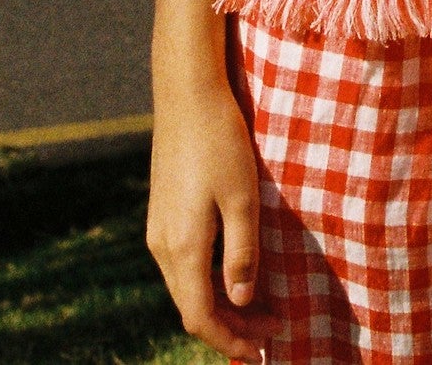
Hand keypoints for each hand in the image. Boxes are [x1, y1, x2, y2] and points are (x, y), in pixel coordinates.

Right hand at [146, 76, 273, 360]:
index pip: (202, 318)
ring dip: (221, 305)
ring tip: (259, 309)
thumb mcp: (242, 197)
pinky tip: (232, 274)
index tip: (263, 352)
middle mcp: (162, 246)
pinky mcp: (163, 214)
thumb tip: (243, 301)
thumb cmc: (221, 141)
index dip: (231, 341)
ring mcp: (159, 230)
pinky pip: (183, 265)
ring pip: (187, 287)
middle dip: (231, 327)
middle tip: (272, 331)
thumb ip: (242, 252)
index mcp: (181, 248)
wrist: (186, 93)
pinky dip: (208, 282)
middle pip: (192, 308)